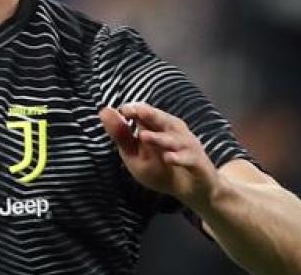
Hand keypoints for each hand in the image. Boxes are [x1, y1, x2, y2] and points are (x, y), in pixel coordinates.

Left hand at [99, 102, 221, 209]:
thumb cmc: (161, 169)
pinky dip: (179, 158)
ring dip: (160, 138)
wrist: (192, 190)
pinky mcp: (196, 163)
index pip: (147, 113)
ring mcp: (187, 147)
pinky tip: (168, 158)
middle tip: (137, 111)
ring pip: (174, 139)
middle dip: (150, 115)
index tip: (124, 110)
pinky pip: (188, 159)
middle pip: (163, 120)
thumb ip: (122, 135)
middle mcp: (175, 132)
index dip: (136, 110)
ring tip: (144, 136)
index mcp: (159, 127)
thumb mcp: (135, 154)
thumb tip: (104, 110)